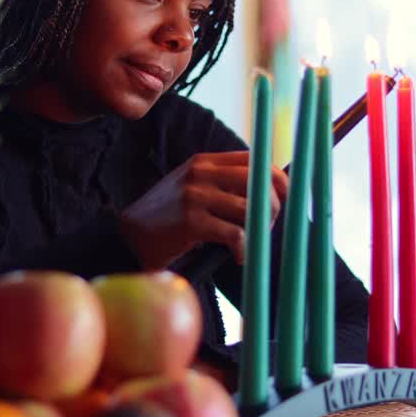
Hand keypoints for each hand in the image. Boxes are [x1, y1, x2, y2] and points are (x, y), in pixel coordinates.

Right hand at [118, 151, 288, 269]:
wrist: (128, 237)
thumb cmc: (168, 219)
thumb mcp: (193, 189)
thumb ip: (223, 186)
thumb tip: (271, 194)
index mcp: (205, 162)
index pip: (256, 160)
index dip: (278, 180)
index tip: (286, 200)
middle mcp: (201, 173)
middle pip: (259, 182)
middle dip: (272, 208)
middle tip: (264, 229)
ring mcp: (195, 195)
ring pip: (250, 208)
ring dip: (257, 232)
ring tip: (246, 246)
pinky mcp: (191, 221)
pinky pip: (235, 233)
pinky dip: (243, 248)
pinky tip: (236, 256)